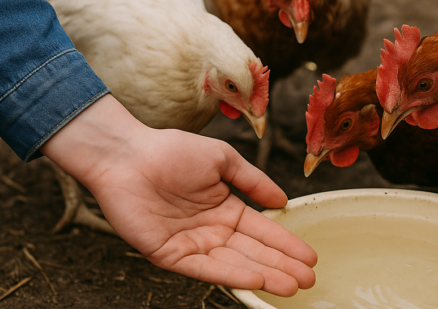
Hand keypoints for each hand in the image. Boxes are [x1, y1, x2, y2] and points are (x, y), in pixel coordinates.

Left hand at [41, 96, 315, 295]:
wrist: (128, 154)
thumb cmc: (171, 150)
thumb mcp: (222, 159)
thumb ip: (253, 181)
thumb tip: (283, 199)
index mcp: (224, 208)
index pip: (262, 231)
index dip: (286, 244)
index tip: (310, 256)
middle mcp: (211, 230)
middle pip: (253, 253)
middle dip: (282, 266)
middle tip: (309, 280)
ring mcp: (191, 245)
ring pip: (234, 265)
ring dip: (264, 275)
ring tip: (291, 286)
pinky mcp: (169, 255)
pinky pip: (205, 269)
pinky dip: (231, 275)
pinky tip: (257, 279)